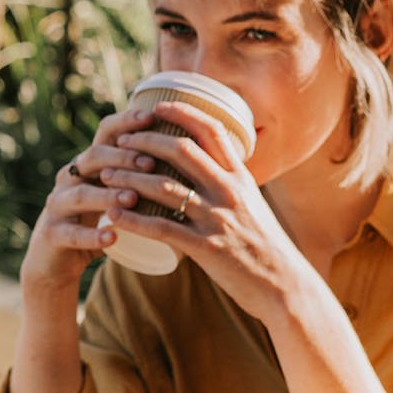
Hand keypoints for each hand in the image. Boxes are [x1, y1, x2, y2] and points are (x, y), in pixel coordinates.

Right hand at [18, 108, 160, 290]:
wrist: (56, 260)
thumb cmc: (95, 221)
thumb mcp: (114, 193)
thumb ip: (138, 174)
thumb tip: (187, 152)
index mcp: (88, 164)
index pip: (105, 133)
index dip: (126, 123)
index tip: (152, 117)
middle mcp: (70, 178)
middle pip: (92, 158)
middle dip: (122, 158)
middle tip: (151, 164)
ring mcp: (57, 205)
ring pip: (80, 194)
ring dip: (108, 195)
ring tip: (132, 199)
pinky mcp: (51, 235)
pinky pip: (71, 234)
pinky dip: (92, 236)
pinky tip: (112, 238)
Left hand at [92, 100, 319, 325]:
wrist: (286, 285)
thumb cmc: (267, 247)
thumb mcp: (254, 205)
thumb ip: (231, 185)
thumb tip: (210, 168)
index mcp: (241, 177)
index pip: (211, 131)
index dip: (182, 113)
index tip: (157, 107)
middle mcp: (230, 191)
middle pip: (181, 150)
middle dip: (145, 141)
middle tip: (122, 141)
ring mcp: (218, 219)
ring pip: (164, 187)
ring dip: (129, 178)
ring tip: (106, 175)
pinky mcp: (206, 248)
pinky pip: (161, 228)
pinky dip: (133, 219)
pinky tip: (113, 216)